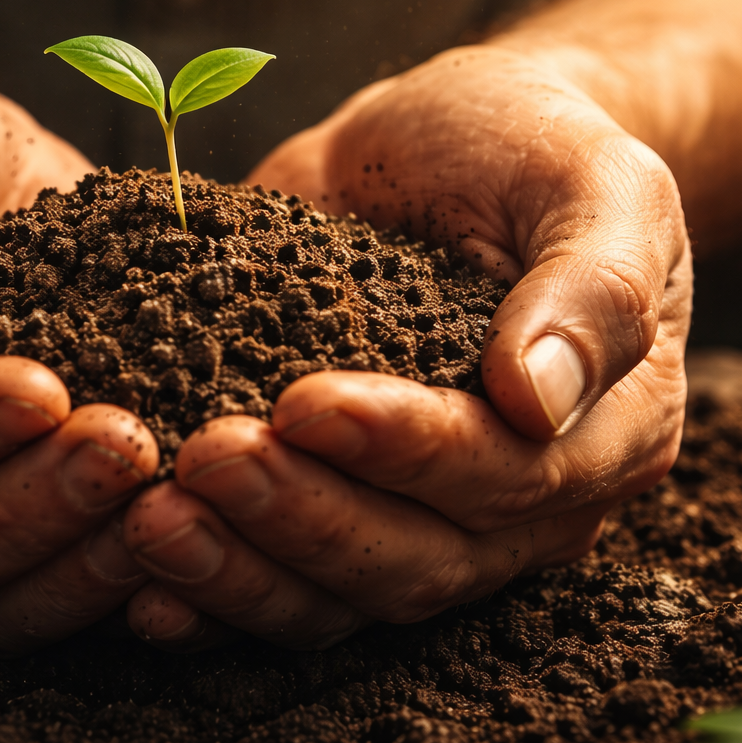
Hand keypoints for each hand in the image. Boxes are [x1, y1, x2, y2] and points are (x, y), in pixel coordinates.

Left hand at [117, 43, 691, 647]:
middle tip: (204, 460)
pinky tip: (140, 589)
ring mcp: (414, 517)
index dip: (404, 449)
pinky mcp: (329, 506)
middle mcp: (514, 506)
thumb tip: (539, 399)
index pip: (504, 474)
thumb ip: (589, 285)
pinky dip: (208, 595)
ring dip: (240, 571)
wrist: (444, 147)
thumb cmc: (528, 148)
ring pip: (336, 595)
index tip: (306, 403)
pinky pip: (276, 583)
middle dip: (302, 518)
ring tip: (150, 523)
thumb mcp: (590, 181)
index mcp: (602, 437)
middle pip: (414, 561)